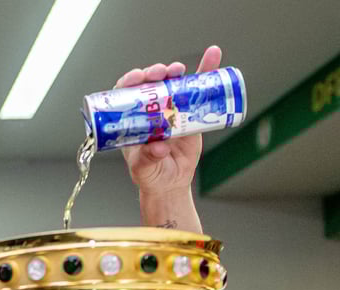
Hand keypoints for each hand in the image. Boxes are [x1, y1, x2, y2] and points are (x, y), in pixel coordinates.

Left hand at [114, 45, 222, 197]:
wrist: (171, 182)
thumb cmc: (151, 175)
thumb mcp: (145, 168)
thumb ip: (149, 158)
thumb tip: (159, 148)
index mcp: (132, 120)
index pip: (126, 94)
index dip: (130, 81)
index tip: (137, 78)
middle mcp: (149, 110)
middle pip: (149, 84)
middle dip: (153, 73)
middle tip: (160, 73)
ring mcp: (170, 108)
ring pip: (170, 83)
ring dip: (174, 71)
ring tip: (177, 70)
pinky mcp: (189, 112)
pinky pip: (198, 90)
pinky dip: (205, 72)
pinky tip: (213, 56)